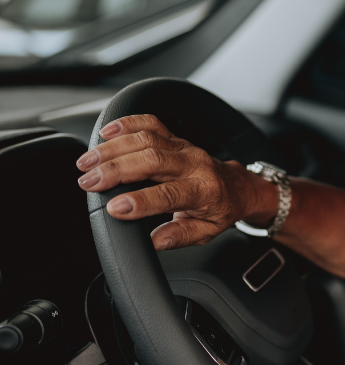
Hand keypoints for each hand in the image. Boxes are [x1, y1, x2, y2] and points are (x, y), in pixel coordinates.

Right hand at [75, 114, 274, 249]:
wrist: (236, 186)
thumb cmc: (220, 209)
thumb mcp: (207, 231)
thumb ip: (181, 236)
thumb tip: (156, 241)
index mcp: (204, 191)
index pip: (169, 195)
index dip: (140, 201)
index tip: (113, 208)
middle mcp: (194, 164)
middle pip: (152, 160)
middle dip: (117, 170)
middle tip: (88, 181)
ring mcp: (183, 147)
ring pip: (147, 139)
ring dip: (113, 148)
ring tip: (86, 162)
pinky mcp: (174, 137)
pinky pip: (151, 122)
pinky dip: (127, 123)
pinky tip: (105, 132)